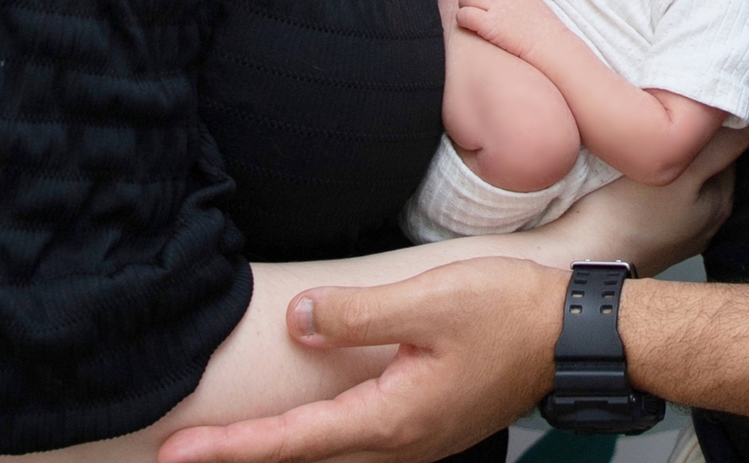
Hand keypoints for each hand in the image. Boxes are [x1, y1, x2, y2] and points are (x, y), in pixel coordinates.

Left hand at [157, 258, 565, 462]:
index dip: (232, 448)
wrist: (572, 332)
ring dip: (281, 444)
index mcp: (392, 419)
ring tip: (230, 439)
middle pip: (307, 454)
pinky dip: (318, 432)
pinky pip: (360, 433)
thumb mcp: (429, 302)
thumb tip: (300, 321)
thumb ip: (359, 314)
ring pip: (333, 447)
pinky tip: (306, 419)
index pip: (294, 441)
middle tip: (181, 451)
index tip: (176, 454)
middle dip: (244, 453)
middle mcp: (400, 441)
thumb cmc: (509, 313)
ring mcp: (417, 436)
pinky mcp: (429, 418)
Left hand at [455, 0, 559, 59]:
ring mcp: (497, 9)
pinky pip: (466, 15)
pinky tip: (468, 25)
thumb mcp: (528, 0)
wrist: (550, 44)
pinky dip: (462, 19)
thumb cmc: (541, 27)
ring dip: (463, 6)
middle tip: (467, 2)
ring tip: (468, 15)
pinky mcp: (491, 26)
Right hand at [555, 116, 748, 274]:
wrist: (583, 257)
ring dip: (674, 154)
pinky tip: (637, 164)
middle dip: (694, 136)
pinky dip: (657, 174)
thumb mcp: (681, 171)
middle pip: (707, 160)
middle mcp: (706, 219)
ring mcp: (678, 230)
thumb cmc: (629, 212)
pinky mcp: (651, 233)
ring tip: (651, 131)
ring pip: (683, 175)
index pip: (731, 145)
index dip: (717, 118)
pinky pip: (663, 192)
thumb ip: (722, 145)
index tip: (700, 94)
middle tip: (669, 106)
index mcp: (721, 202)